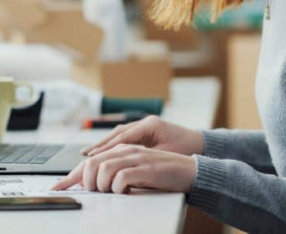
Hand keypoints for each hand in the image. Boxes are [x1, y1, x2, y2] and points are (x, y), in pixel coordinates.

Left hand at [51, 144, 195, 193]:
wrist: (190, 172)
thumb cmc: (163, 174)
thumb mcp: (136, 172)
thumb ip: (117, 173)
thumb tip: (94, 186)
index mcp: (121, 150)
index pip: (90, 161)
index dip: (71, 176)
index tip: (57, 189)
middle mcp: (126, 150)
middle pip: (91, 163)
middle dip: (88, 183)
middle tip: (96, 193)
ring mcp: (135, 157)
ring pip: (103, 169)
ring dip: (104, 186)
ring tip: (113, 192)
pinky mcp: (145, 167)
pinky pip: (121, 178)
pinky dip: (119, 188)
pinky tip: (127, 191)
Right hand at [81, 115, 203, 156]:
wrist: (200, 144)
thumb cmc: (185, 150)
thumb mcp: (164, 155)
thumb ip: (144, 157)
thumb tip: (123, 164)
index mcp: (149, 125)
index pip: (122, 137)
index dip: (106, 148)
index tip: (92, 156)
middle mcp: (145, 122)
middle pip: (117, 133)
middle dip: (100, 145)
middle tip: (85, 155)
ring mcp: (145, 125)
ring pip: (119, 134)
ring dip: (105, 144)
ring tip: (90, 154)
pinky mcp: (146, 131)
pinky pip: (125, 137)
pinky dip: (114, 144)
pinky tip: (105, 152)